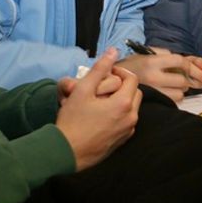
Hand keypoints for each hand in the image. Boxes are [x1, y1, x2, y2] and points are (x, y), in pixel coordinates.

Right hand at [55, 48, 140, 170]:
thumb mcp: (83, 90)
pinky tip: (103, 115)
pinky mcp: (123, 141)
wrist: (66, 152)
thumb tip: (114, 50)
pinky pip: (127, 121)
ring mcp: (128, 131)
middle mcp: (131, 118)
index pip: (132, 78)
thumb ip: (100, 68)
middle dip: (123, 85)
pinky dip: (120, 113)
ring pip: (132, 107)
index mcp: (124, 103)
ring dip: (122, 99)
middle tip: (104, 85)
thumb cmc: (73, 120)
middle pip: (135, 92)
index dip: (120, 71)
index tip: (106, 73)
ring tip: (102, 99)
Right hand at [120, 51, 201, 101]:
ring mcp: (152, 92)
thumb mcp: (150, 53)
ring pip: (180, 94)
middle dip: (194, 80)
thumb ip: (173, 56)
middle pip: (183, 81)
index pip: (179, 62)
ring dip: (183, 89)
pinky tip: (171, 91)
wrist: (110, 81)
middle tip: (201, 80)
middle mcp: (153, 78)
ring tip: (179, 84)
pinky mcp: (151, 102)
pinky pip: (172, 102)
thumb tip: (199, 63)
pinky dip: (175, 96)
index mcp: (152, 62)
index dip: (193, 66)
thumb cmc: (133, 65)